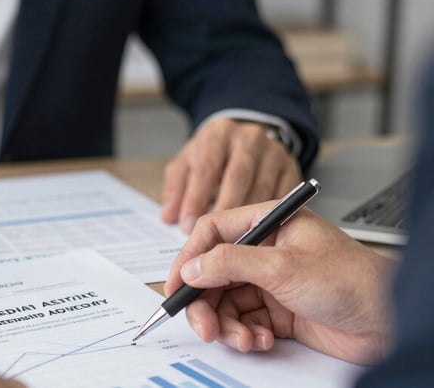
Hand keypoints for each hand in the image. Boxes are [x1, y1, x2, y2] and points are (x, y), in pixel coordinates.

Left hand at [161, 118, 300, 232]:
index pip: (206, 167)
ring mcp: (274, 152)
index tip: (186, 225)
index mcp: (218, 134)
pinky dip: (269, 216)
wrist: (245, 139)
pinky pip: (282, 195)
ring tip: (231, 241)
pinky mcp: (291, 168)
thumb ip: (176, 188)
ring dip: (246, 217)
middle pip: (237, 176)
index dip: (196, 198)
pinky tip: (256, 232)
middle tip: (210, 238)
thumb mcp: (188, 163)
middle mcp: (249, 138)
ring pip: (262, 187)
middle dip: (223, 209)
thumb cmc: (212, 155)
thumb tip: (169, 215)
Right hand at [164, 203, 395, 364]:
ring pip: (226, 302)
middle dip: (206, 303)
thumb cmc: (352, 280)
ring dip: (227, 325)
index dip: (189, 258)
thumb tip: (191, 266)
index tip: (175, 285)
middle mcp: (265, 250)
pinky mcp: (277, 311)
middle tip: (204, 327)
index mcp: (268, 223)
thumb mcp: (283, 266)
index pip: (213, 232)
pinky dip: (245, 335)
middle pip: (214, 273)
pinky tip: (262, 341)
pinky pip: (243, 322)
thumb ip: (230, 263)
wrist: (389, 322)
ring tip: (243, 340)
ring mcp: (270, 281)